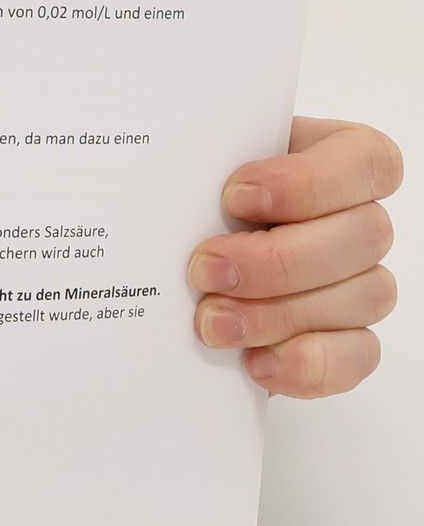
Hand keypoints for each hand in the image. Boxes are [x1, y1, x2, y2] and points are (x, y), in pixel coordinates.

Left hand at [190, 116, 400, 397]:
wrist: (162, 266)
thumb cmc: (180, 208)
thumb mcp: (183, 173)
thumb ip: (193, 167)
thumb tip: (160, 174)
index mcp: (329, 161)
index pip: (365, 161)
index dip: (310, 181)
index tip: (234, 197)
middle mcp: (354, 221)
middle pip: (365, 236)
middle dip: (279, 259)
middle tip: (205, 269)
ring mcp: (357, 283)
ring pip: (365, 296)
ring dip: (282, 314)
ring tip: (211, 322)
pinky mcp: (342, 340)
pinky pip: (356, 356)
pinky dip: (308, 364)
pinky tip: (254, 364)